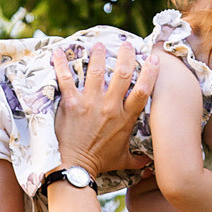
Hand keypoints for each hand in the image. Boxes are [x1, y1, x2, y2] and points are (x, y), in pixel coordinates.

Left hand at [51, 42, 156, 176]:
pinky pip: (66, 79)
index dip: (150, 72)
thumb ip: (138, 159)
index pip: (143, 90)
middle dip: (126, 55)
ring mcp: (90, 103)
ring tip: (99, 44)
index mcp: (125, 118)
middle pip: (123, 74)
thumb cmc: (100, 163)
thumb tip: (150, 163)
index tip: (153, 59)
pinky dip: (61, 64)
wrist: (76, 168)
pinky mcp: (71, 103)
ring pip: (97, 71)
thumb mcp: (123, 160)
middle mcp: (110, 107)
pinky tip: (58, 51)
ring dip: (99, 54)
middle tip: (125, 44)